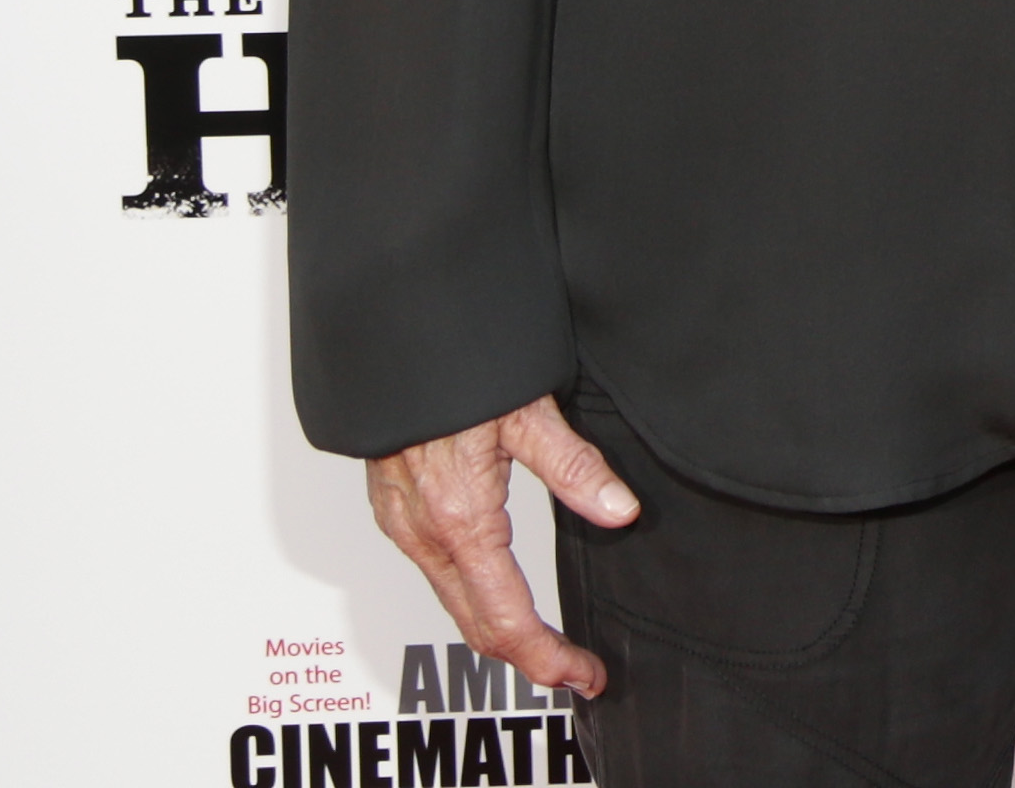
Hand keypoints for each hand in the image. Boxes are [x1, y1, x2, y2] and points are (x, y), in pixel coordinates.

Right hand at [364, 397, 640, 700]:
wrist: (395, 340)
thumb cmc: (457, 368)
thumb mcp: (527, 411)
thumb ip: (574, 465)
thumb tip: (620, 510)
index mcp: (460, 520)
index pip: (506, 619)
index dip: (547, 656)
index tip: (583, 674)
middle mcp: (424, 534)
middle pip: (477, 627)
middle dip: (529, 660)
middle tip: (576, 672)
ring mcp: (404, 528)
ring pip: (454, 607)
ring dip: (499, 636)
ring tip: (547, 646)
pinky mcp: (397, 515)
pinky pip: (436, 578)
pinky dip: (472, 604)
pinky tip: (499, 601)